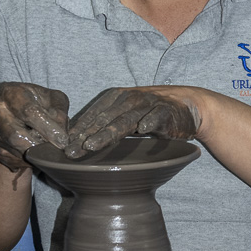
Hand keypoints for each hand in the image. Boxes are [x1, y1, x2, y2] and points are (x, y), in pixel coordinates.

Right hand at [0, 83, 69, 170]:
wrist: (17, 111)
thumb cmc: (38, 102)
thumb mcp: (53, 99)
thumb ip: (60, 111)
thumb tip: (60, 133)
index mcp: (9, 92)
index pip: (28, 112)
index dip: (48, 128)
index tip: (63, 140)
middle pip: (15, 135)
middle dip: (40, 146)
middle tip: (57, 151)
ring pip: (14, 150)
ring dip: (36, 155)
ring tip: (50, 152)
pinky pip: (12, 160)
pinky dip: (28, 162)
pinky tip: (38, 156)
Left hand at [65, 87, 199, 157]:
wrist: (186, 106)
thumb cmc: (150, 114)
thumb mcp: (125, 117)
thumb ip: (104, 125)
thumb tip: (76, 143)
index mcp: (115, 98)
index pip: (92, 116)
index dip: (77, 131)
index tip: (63, 148)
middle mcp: (128, 99)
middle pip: (104, 119)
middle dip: (85, 136)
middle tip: (71, 153)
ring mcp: (148, 104)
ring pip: (125, 119)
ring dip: (108, 132)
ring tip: (92, 145)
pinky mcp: (167, 112)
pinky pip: (158, 117)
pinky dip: (151, 121)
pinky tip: (143, 129)